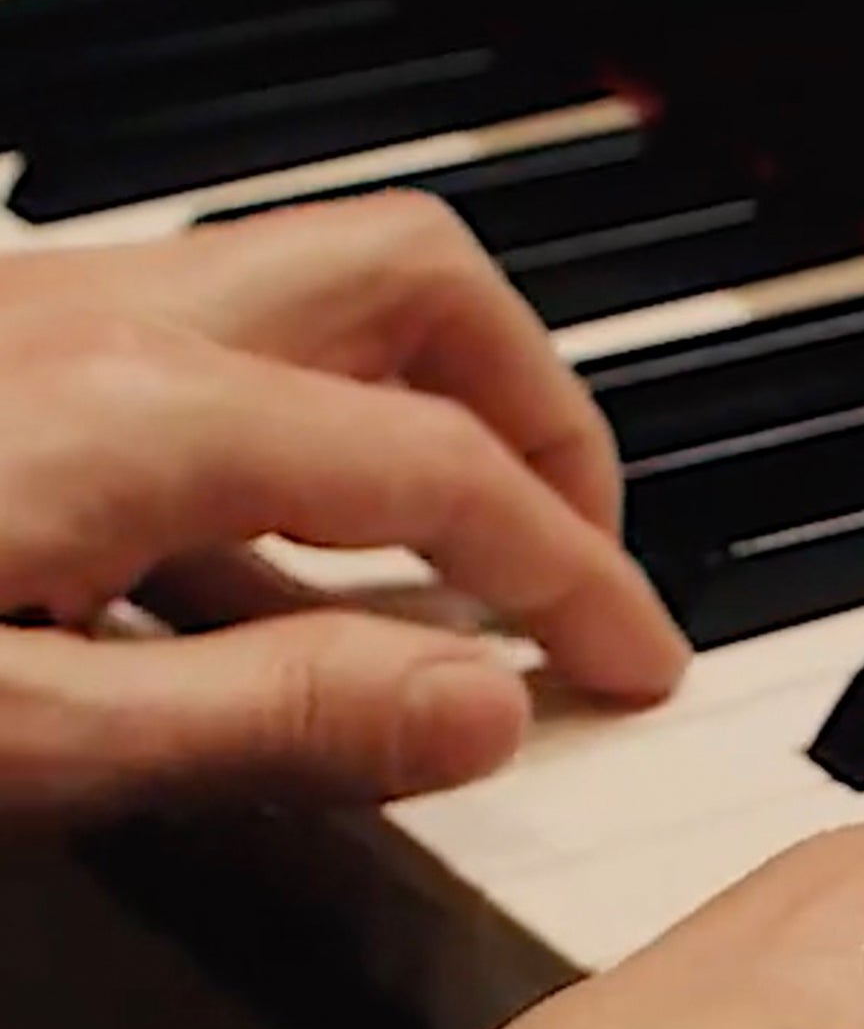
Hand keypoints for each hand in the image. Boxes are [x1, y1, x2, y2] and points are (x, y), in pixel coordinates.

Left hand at [0, 192, 684, 820]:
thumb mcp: (21, 745)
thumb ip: (266, 723)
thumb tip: (484, 708)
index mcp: (134, 417)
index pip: (449, 467)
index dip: (578, 575)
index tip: (635, 666)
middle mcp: (99, 323)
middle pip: (416, 283)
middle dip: (541, 420)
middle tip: (574, 560)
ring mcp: (35, 317)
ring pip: (311, 301)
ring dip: (428, 420)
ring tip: (456, 576)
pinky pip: (202, 356)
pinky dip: (306, 446)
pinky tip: (274, 580)